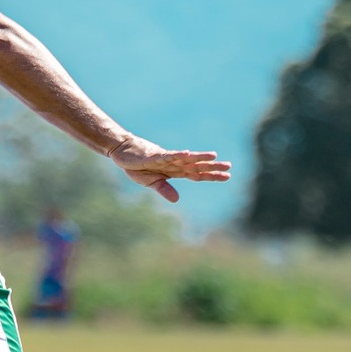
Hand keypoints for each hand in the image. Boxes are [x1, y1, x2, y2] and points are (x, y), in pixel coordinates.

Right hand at [109, 136, 231, 204]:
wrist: (121, 151)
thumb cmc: (136, 166)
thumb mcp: (150, 182)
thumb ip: (164, 189)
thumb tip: (177, 199)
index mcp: (174, 171)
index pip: (197, 174)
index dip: (212, 175)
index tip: (227, 176)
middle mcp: (173, 163)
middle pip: (196, 165)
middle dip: (212, 166)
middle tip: (229, 166)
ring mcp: (165, 158)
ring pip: (185, 158)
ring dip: (199, 157)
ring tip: (213, 156)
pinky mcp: (154, 155)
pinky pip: (167, 156)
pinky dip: (177, 155)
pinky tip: (187, 154)